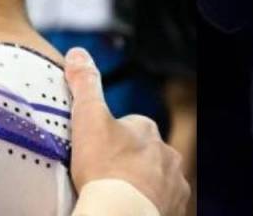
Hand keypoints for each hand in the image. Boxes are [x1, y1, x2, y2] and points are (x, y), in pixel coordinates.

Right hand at [65, 48, 189, 215]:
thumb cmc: (105, 169)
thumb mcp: (88, 118)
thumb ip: (84, 84)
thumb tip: (77, 53)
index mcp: (147, 129)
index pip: (131, 125)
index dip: (112, 136)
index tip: (97, 149)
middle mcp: (167, 155)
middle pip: (145, 153)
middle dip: (129, 161)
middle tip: (104, 175)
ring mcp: (173, 185)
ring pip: (156, 179)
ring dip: (141, 185)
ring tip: (115, 195)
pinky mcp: (174, 211)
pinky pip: (162, 204)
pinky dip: (148, 205)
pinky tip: (129, 208)